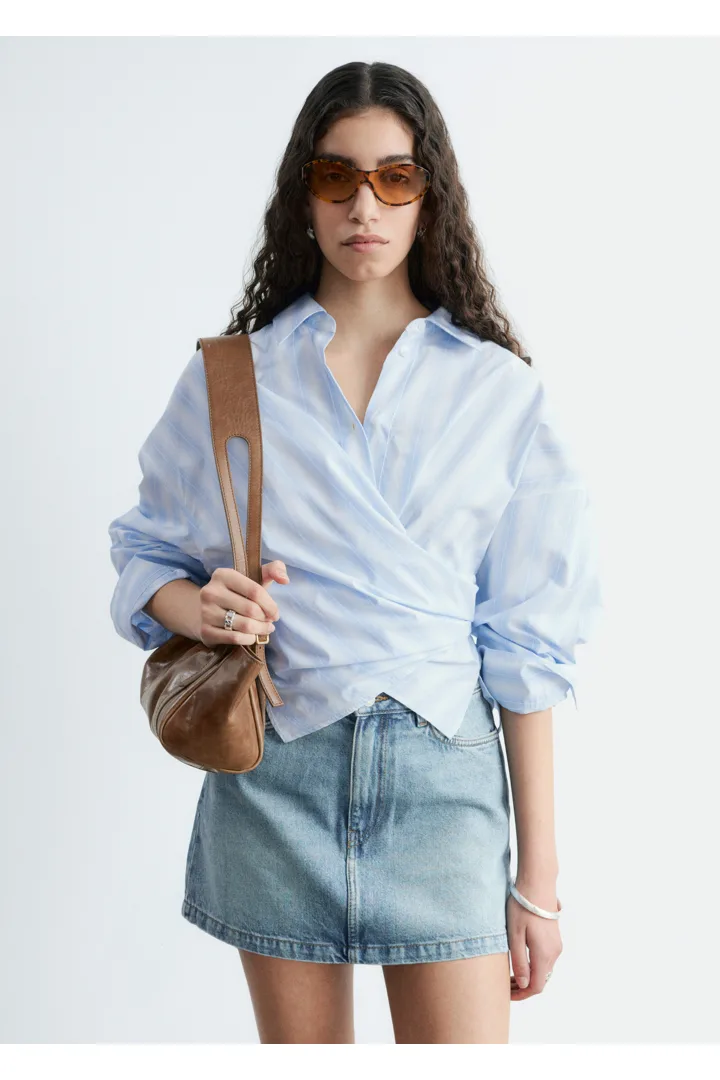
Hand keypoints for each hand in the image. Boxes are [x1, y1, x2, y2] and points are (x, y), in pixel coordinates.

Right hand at [198, 560, 289, 645]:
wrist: (209, 611)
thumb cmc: (238, 593)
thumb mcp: (254, 577)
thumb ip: (274, 569)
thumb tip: (285, 580)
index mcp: (223, 575)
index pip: (255, 591)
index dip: (270, 605)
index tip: (275, 613)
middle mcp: (211, 592)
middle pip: (251, 610)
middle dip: (266, 619)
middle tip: (269, 622)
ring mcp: (206, 612)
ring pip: (244, 625)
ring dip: (260, 630)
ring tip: (264, 629)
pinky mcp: (205, 630)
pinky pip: (234, 638)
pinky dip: (249, 639)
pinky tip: (252, 637)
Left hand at [507, 876, 562, 1000]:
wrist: (538, 883)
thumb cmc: (522, 906)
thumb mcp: (514, 935)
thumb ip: (519, 961)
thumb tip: (523, 985)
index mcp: (544, 954)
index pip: (535, 987)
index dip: (521, 995)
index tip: (506, 994)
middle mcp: (554, 953)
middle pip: (540, 980)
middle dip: (523, 987)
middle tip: (504, 985)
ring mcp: (556, 945)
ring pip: (543, 970)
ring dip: (528, 976)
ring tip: (509, 974)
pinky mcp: (554, 938)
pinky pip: (545, 959)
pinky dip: (533, 966)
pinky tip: (520, 960)